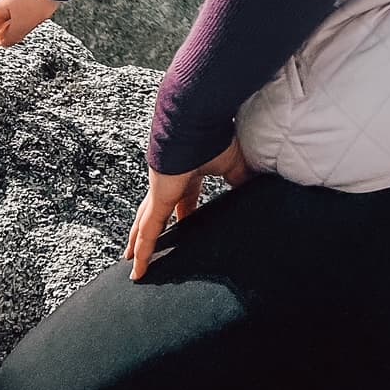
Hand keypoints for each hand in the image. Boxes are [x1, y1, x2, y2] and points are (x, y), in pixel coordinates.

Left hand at [126, 137, 258, 279]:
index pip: (183, 200)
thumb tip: (256, 188)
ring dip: (138, 244)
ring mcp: (160, 191)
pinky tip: (138, 269)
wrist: (198, 119)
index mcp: (188, 174)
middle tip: (150, 249)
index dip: (183, 215)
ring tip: (132, 262)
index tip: (185, 225)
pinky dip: (143, 251)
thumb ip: (241, 179)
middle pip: (156, 214)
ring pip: (145, 225)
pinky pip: (148, 231)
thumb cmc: (214, 135)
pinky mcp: (157, 198)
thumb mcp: (233, 163)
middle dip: (153, 231)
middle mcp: (170, 184)